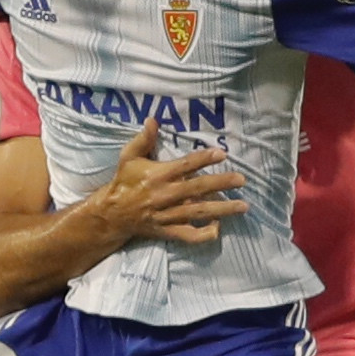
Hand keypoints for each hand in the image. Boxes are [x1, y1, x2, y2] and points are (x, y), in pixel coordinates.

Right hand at [88, 119, 247, 243]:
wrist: (112, 214)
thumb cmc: (124, 182)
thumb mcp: (129, 157)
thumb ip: (143, 140)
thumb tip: (153, 120)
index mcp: (158, 176)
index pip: (185, 166)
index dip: (203, 159)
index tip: (221, 154)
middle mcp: (165, 195)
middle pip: (198, 188)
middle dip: (221, 184)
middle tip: (241, 180)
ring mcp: (168, 215)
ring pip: (198, 212)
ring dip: (222, 209)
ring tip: (242, 206)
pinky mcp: (168, 230)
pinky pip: (188, 235)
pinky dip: (203, 234)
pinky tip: (217, 228)